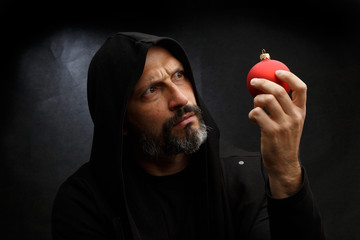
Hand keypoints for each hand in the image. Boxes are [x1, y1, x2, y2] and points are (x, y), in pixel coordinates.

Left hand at [248, 70, 306, 197]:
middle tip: (253, 82)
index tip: (277, 72)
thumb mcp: (291, 123)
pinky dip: (252, 114)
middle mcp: (294, 117)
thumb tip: (270, 88)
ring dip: (256, 100)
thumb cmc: (284, 140)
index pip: (301, 88)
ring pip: (267, 100)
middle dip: (263, 83)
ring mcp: (283, 124)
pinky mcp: (271, 132)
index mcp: (301, 112)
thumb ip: (285, 108)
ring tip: (255, 107)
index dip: (289, 77)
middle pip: (279, 90)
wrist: (284, 163)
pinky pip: (257, 113)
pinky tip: (254, 120)